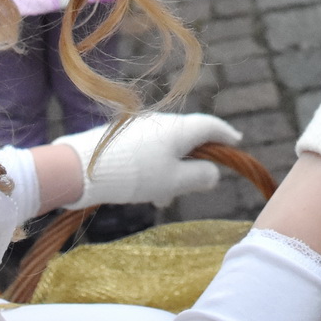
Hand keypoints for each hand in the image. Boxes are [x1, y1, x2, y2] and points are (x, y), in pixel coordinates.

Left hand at [55, 112, 242, 207]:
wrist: (83, 168)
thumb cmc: (136, 175)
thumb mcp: (174, 182)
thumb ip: (200, 176)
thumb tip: (214, 172)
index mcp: (180, 128)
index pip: (211, 126)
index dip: (226, 135)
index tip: (237, 141)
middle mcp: (163, 122)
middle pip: (190, 137)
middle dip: (195, 161)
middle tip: (197, 184)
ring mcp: (142, 127)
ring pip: (168, 147)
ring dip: (173, 170)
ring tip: (162, 198)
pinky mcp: (125, 136)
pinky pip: (151, 150)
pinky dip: (156, 167)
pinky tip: (145, 190)